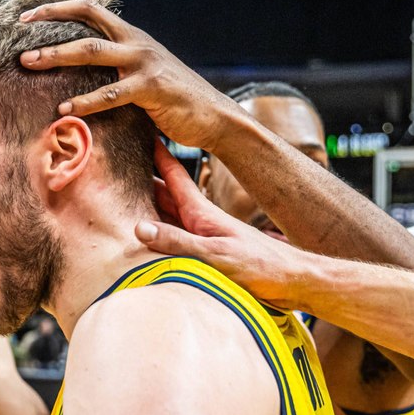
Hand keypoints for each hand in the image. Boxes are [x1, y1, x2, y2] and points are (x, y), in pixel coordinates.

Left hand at [19, 0, 237, 151]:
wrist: (213, 115)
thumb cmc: (174, 100)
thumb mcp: (144, 74)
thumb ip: (118, 68)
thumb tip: (84, 75)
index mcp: (132, 37)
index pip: (91, 10)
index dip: (59, 10)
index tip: (29, 18)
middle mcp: (136, 43)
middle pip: (86, 26)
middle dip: (49, 30)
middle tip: (20, 44)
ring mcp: (144, 62)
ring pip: (92, 52)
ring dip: (57, 57)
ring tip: (30, 64)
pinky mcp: (151, 88)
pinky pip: (112, 93)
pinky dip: (86, 101)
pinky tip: (66, 109)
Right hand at [136, 141, 315, 310]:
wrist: (293, 281)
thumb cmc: (260, 266)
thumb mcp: (215, 255)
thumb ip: (178, 242)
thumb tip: (139, 228)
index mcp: (202, 213)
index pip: (175, 176)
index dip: (159, 155)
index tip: (144, 133)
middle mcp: (200, 221)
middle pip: (165, 195)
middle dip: (144, 179)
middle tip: (120, 164)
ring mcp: (203, 237)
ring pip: (168, 217)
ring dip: (148, 206)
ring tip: (125, 196)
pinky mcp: (207, 255)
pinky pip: (175, 238)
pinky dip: (158, 233)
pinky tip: (148, 237)